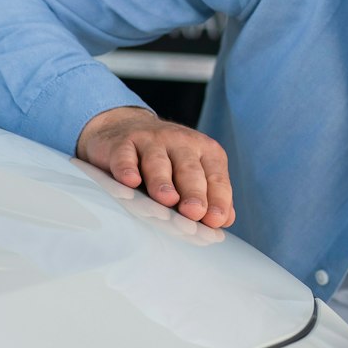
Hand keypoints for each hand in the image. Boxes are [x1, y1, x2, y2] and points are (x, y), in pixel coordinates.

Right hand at [76, 105, 234, 228]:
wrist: (127, 126)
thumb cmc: (168, 161)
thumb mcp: (193, 173)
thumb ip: (210, 194)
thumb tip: (223, 220)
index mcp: (205, 151)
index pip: (216, 177)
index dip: (217, 199)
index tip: (215, 220)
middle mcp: (181, 142)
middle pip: (189, 170)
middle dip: (194, 192)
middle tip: (195, 212)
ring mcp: (151, 141)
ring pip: (158, 162)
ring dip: (162, 182)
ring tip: (167, 200)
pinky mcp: (123, 143)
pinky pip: (125, 157)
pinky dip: (127, 169)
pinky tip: (130, 181)